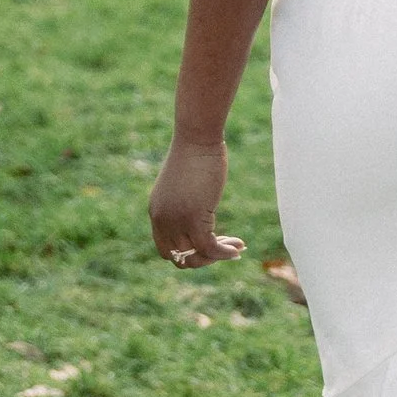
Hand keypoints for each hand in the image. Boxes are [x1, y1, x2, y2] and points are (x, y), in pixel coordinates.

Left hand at [150, 137, 243, 270]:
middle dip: (204, 259)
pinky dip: (224, 252)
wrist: (197, 138)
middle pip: (180, 258)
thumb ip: (185, 201)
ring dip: (218, 257)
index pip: (166, 250)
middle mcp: (162, 221)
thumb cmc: (195, 153)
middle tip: (227, 247)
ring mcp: (176, 221)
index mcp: (157, 213)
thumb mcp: (184, 183)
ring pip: (195, 257)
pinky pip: (210, 248)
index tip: (210, 243)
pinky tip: (239, 247)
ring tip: (237, 247)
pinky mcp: (193, 218)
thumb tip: (199, 208)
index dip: (189, 253)